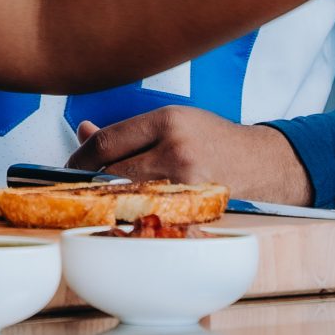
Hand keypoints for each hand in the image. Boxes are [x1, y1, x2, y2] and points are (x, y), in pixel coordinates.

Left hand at [66, 108, 312, 201]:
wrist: (264, 164)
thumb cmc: (213, 139)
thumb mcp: (173, 121)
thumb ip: (127, 130)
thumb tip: (83, 131)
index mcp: (168, 120)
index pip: (108, 143)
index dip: (80, 158)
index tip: (70, 167)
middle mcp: (177, 150)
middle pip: (114, 172)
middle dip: (93, 182)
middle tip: (80, 188)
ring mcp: (187, 183)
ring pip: (130, 197)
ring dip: (112, 200)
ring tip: (105, 201)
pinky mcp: (196, 209)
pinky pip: (153, 213)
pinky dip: (137, 214)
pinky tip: (133, 214)